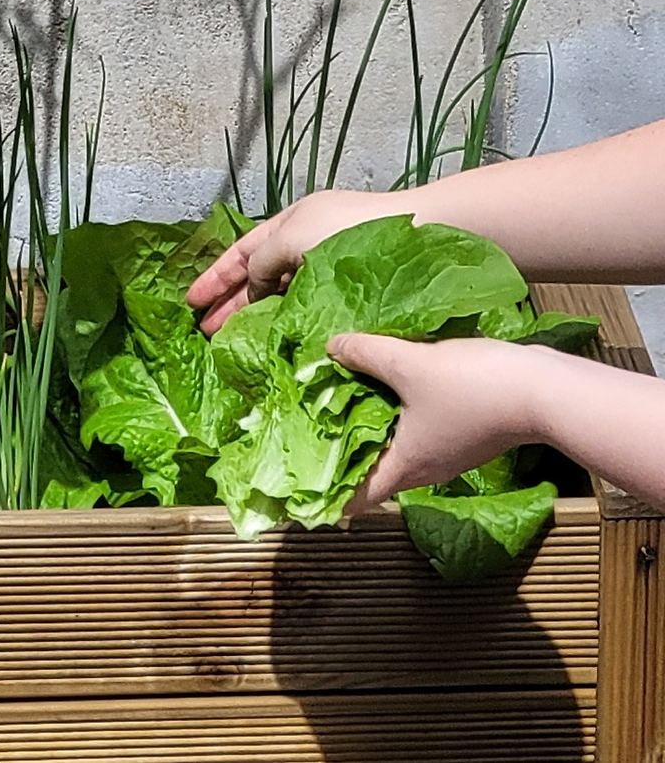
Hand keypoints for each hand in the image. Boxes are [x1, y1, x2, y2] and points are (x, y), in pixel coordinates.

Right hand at [186, 190, 403, 334]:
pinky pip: (307, 310)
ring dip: (254, 317)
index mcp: (292, 224)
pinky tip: (274, 340)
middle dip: (230, 303)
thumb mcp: (292, 236)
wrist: (420, 234)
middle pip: (258, 277)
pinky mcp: (350, 296)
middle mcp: (307, 246)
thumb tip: (252, 286)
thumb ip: (262, 261)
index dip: (214, 276)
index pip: (242, 252)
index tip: (191, 301)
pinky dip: (286, 322)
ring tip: (231, 342)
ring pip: (281, 297)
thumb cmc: (353, 228)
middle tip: (206, 331)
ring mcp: (329, 272)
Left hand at [329, 334, 554, 515]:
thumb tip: (332, 347)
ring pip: (397, 446)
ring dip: (371, 426)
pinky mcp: (466, 432)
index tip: (300, 485)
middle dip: (342, 450)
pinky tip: (389, 382)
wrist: (546, 389)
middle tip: (310, 425)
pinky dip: (399, 412)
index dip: (327, 495)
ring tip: (342, 395)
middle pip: (373, 470)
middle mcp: (425, 469)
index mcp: (405, 467)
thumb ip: (365, 355)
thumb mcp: (408, 364)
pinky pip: (420, 428)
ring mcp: (448, 452)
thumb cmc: (474, 388)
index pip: (356, 498)